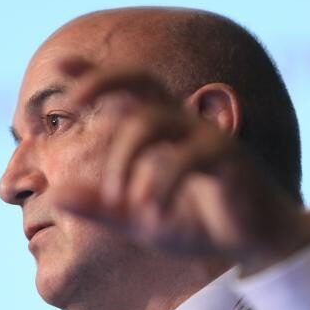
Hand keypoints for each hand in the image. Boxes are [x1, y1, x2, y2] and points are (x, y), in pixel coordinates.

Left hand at [53, 59, 309, 275]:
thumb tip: (54, 197)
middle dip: (102, 81)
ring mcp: (206, 139)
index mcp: (162, 135)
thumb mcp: (140, 220)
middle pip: (142, 81)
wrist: (255, 244)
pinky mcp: (228, 161)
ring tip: (119, 199)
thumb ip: (101, 209)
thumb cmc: (199, 224)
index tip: (61, 64)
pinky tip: (152, 210)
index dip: (95, 74)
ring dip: (124, 158)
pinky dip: (163, 181)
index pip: (126, 92)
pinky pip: (189, 157)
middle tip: (71, 100)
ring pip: (153, 121)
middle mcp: (183, 126)